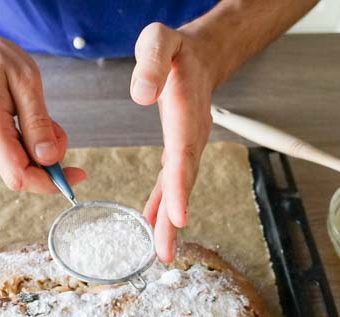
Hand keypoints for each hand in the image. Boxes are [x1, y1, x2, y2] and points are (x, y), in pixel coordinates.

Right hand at [0, 25, 85, 192]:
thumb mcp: (24, 80)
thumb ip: (37, 122)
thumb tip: (50, 159)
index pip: (20, 177)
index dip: (51, 183)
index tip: (78, 173)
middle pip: (25, 173)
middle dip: (50, 157)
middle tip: (55, 124)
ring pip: (22, 165)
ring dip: (40, 147)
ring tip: (36, 112)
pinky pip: (15, 155)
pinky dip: (30, 143)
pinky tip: (26, 117)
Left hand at [130, 23, 217, 262]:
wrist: (199, 55)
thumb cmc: (176, 50)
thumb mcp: (160, 40)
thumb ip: (151, 62)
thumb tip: (140, 94)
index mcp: (185, 113)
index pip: (183, 155)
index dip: (180, 188)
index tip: (177, 216)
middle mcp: (192, 136)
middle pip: (184, 182)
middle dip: (175, 219)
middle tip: (166, 251)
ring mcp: (188, 145)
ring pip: (179, 187)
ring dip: (170, 221)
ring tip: (163, 252)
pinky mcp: (180, 149)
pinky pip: (172, 182)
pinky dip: (165, 205)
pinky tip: (156, 225)